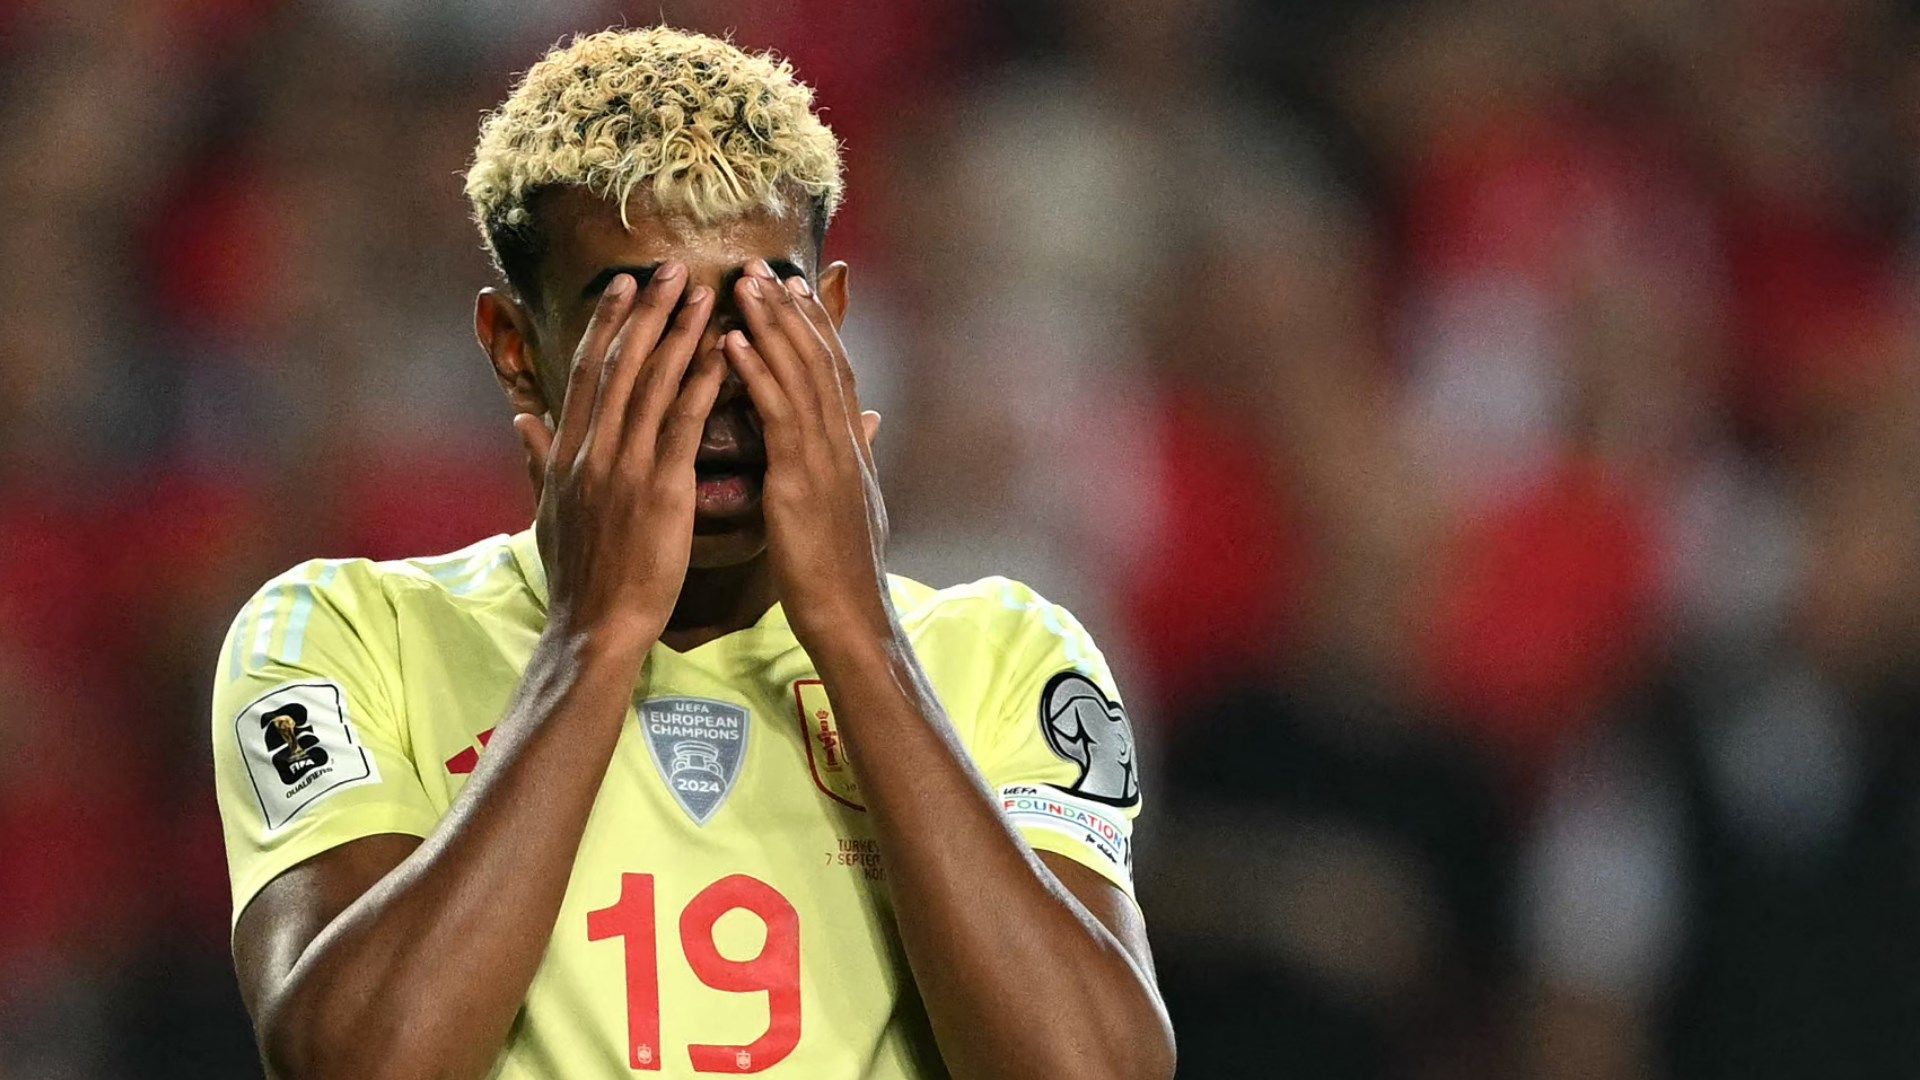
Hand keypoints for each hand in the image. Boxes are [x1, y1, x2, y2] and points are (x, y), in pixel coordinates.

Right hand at [514, 265, 724, 653]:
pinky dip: (703, 383)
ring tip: (704, 293)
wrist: (596, 626)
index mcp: (569, 452)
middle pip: (620, 363)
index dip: (608, 324)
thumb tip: (523, 418)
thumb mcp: (547, 511)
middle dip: (647, 311)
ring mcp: (625, 467)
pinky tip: (722, 352)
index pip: (587, 372)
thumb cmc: (580, 576)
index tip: (626, 286)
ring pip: (653, 384)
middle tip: (672, 268)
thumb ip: (539, 459)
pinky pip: (684, 424)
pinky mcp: (661, 489)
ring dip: (680, 333)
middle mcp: (593, 449)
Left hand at [723, 260, 889, 646]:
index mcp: (852, 450)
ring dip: (772, 326)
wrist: (851, 617)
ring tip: (744, 286)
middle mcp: (844, 443)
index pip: (835, 373)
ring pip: (801, 375)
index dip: (816, 328)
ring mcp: (826, 457)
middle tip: (763, 268)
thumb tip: (870, 427)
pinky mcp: (802, 478)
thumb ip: (857, 461)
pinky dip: (758, 373)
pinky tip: (734, 343)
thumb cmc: (842, 574)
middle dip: (791, 312)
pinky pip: (778, 414)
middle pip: (820, 359)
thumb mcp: (854, 507)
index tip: (795, 290)